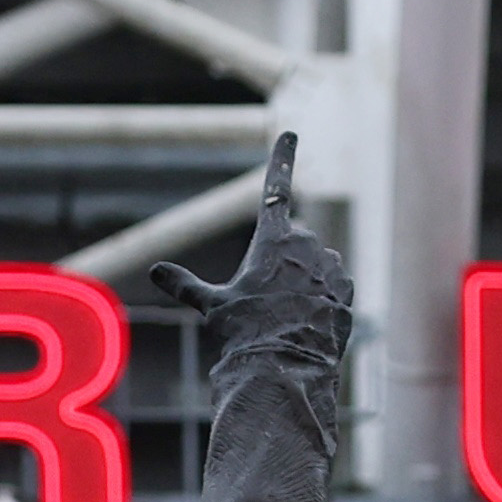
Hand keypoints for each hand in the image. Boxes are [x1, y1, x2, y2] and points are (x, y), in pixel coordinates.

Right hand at [145, 131, 352, 375]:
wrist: (283, 368)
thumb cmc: (244, 333)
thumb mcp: (212, 307)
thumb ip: (186, 285)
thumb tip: (155, 270)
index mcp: (273, 237)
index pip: (276, 189)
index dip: (282, 158)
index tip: (290, 133)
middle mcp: (306, 242)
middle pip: (293, 243)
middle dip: (283, 264)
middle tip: (266, 301)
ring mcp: (330, 264)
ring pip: (315, 265)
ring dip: (304, 282)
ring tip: (287, 317)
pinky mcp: (347, 289)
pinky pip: (334, 287)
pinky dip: (322, 300)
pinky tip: (308, 323)